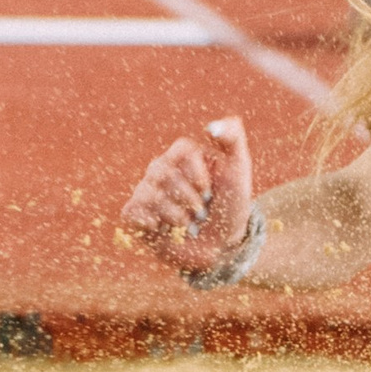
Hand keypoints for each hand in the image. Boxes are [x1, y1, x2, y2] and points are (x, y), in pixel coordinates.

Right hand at [118, 117, 255, 274]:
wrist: (222, 245)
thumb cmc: (230, 204)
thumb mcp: (239, 168)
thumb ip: (233, 136)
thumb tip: (209, 127)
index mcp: (181, 154)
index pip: (181, 151)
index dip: (198, 174)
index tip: (210, 189)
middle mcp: (159, 169)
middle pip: (164, 173)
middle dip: (191, 199)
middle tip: (202, 211)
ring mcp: (146, 192)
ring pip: (150, 195)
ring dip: (177, 216)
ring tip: (188, 224)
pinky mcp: (137, 216)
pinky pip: (131, 211)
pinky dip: (150, 222)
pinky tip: (163, 229)